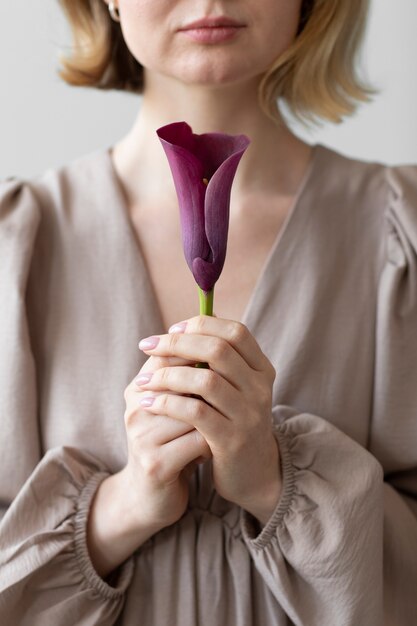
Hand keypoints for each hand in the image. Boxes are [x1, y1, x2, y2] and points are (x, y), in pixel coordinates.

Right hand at [123, 353, 211, 530]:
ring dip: (216, 415)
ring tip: (224, 421)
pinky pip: (198, 441)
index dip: (200, 352)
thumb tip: (220, 341)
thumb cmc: (169, 444)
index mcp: (139, 389)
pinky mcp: (156, 464)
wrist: (149, 497)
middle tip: (233, 389)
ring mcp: (143, 437)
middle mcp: (136, 408)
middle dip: (212, 384)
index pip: (169, 355)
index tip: (228, 359)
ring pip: (195, 410)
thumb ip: (186, 378)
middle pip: (182, 379)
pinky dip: (212, 442)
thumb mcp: (173, 408)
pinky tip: (215, 446)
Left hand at [137, 315, 281, 525]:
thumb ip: (217, 361)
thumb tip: (184, 326)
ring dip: (167, 375)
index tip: (172, 329)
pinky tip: (148, 403)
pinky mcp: (231, 440)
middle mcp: (260, 388)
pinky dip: (167, 403)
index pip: (236, 332)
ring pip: (205, 380)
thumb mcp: (234, 389)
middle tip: (148, 345)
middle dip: (177, 344)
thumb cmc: (233, 423)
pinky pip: (195, 413)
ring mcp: (248, 415)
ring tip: (143, 379)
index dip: (202, 325)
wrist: (252, 475)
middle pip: (218, 350)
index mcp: (262, 369)